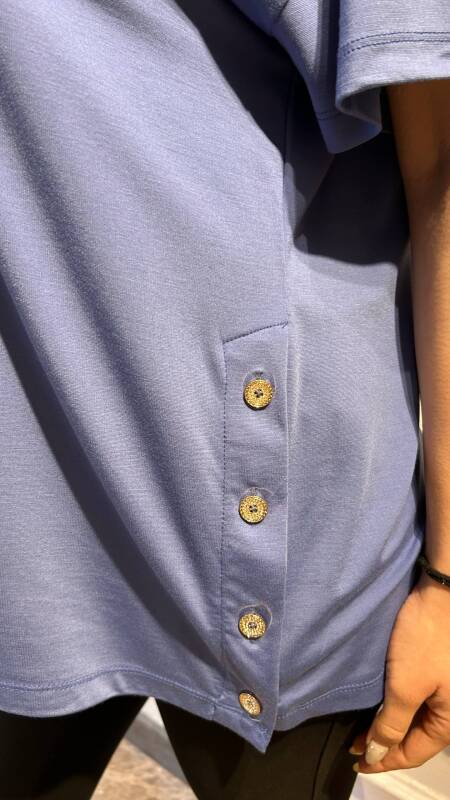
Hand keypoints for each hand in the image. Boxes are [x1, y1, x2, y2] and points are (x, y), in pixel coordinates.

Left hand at [349, 571, 449, 773]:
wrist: (440, 591)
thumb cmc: (425, 639)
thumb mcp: (405, 686)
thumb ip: (391, 724)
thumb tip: (377, 752)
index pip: (413, 753)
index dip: (384, 760)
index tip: (357, 760)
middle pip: (415, 737)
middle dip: (386, 743)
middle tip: (355, 743)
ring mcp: (444, 688)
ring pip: (414, 717)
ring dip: (389, 724)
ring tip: (362, 726)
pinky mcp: (435, 669)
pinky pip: (416, 698)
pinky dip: (396, 705)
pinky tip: (379, 703)